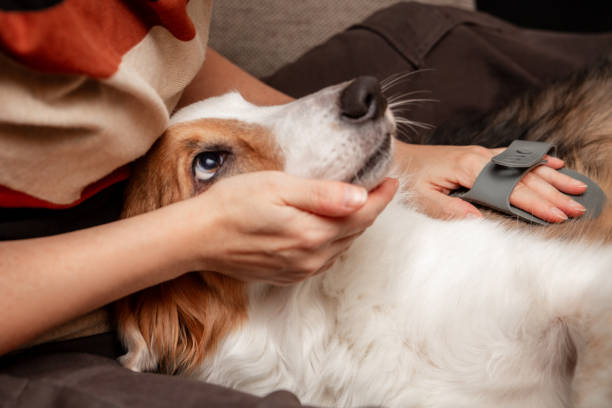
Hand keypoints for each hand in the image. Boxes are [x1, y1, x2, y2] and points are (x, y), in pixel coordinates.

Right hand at [186, 171, 397, 284]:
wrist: (198, 237)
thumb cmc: (233, 204)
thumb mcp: (278, 187)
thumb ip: (321, 194)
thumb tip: (360, 197)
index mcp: (313, 232)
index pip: (363, 214)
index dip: (382, 196)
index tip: (391, 179)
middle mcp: (312, 257)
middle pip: (356, 231)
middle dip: (370, 208)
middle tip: (375, 186)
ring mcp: (300, 270)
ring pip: (342, 246)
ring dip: (353, 226)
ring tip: (354, 203)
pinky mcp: (288, 275)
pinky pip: (324, 259)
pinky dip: (334, 241)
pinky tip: (328, 227)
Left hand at [394, 142, 587, 222]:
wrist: (397, 157)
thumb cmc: (409, 179)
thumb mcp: (423, 199)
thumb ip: (450, 209)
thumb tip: (479, 219)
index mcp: (469, 169)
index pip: (511, 190)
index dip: (536, 204)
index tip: (557, 216)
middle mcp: (480, 158)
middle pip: (524, 178)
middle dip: (553, 194)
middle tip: (578, 208)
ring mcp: (481, 154)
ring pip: (524, 166)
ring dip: (552, 177)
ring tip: (577, 187)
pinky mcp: (479, 154)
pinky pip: (513, 156)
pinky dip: (535, 160)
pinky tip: (554, 163)